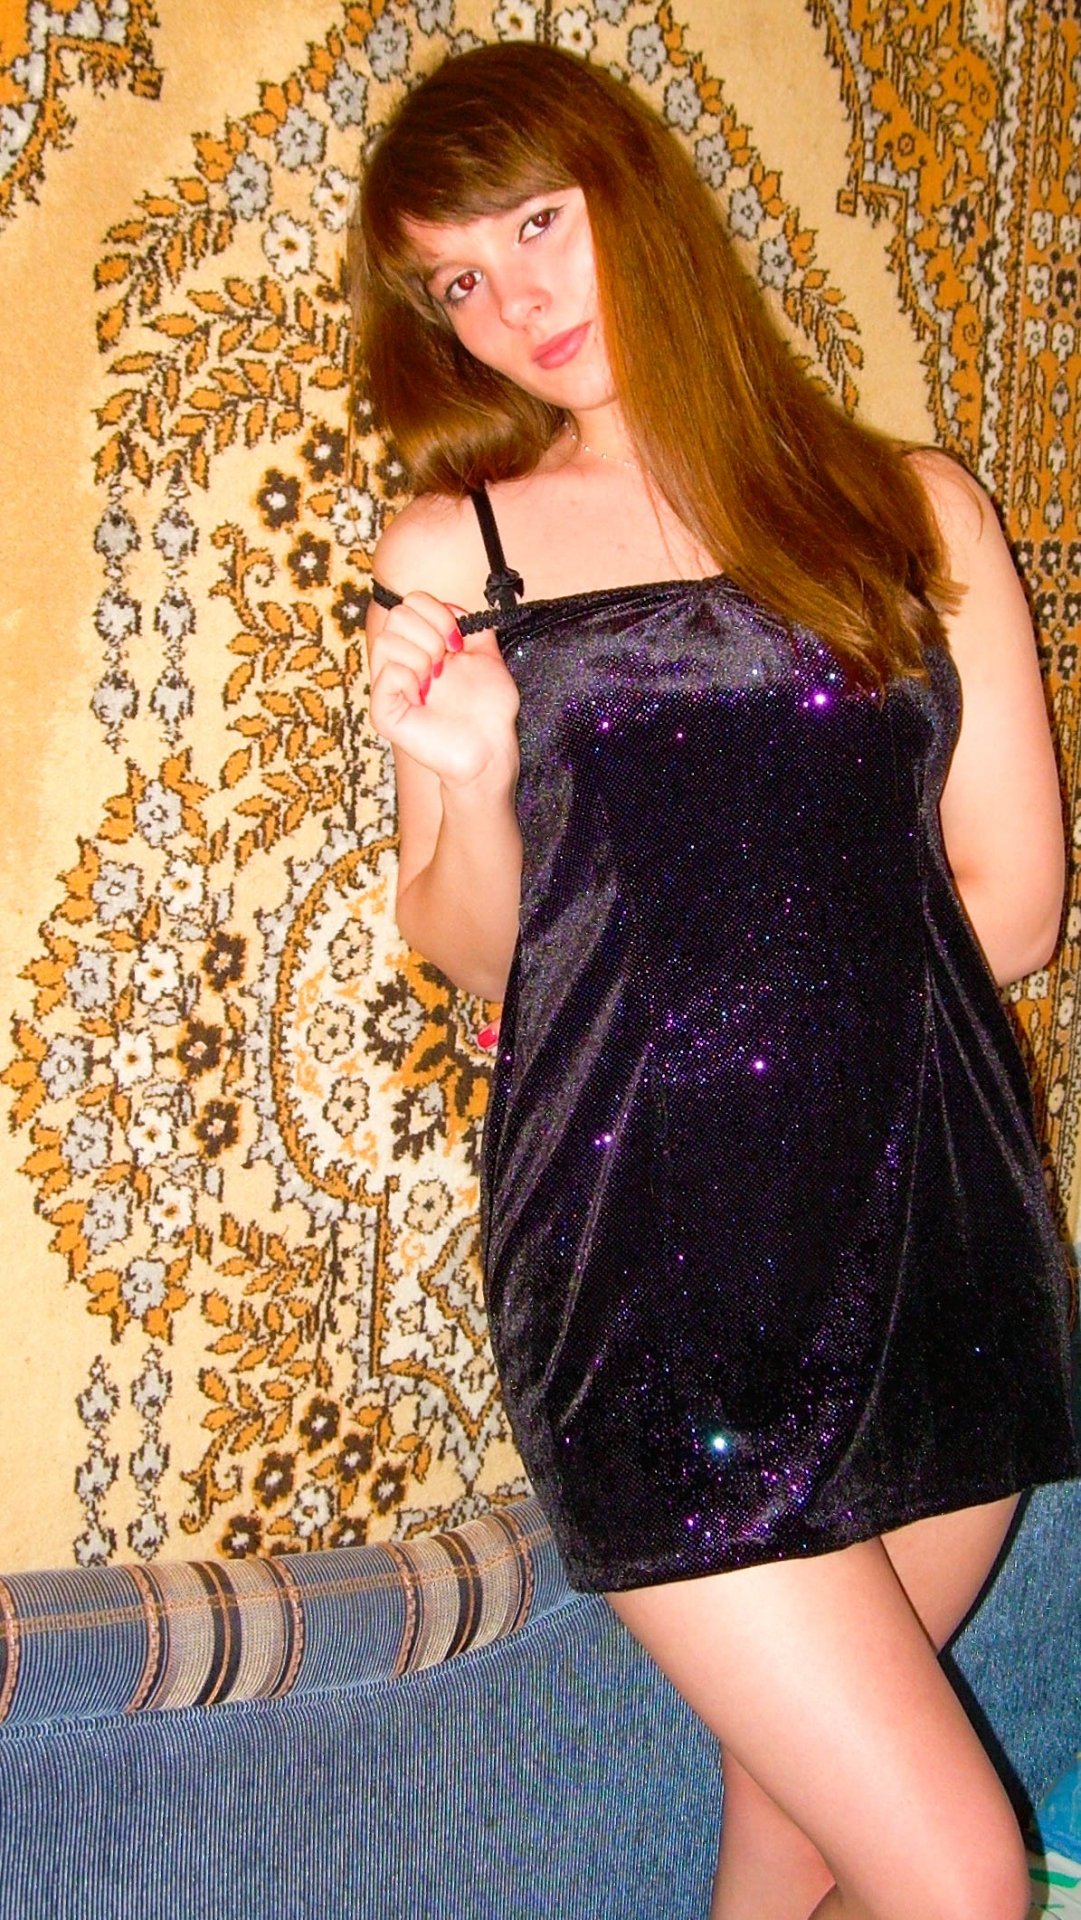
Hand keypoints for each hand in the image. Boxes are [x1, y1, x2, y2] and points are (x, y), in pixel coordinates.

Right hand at [368, 590, 519, 791]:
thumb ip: (473, 626)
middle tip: (446, 665)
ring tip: (436, 682)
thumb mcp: (488, 657)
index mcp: (422, 645)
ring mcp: (389, 687)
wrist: (491, 749)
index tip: (459, 643)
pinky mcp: (384, 712)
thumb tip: (452, 606)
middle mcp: (401, 661)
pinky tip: (424, 698)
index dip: (438, 613)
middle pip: (396, 615)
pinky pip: (387, 674)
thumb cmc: (489, 710)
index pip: (411, 602)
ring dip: (421, 657)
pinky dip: (410, 678)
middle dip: (431, 635)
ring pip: (386, 641)